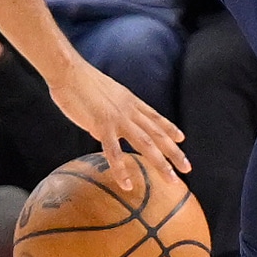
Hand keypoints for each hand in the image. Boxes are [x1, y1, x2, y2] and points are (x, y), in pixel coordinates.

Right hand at [45, 56, 187, 174]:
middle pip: (157, 134)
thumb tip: (101, 131)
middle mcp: (129, 110)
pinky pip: (114, 152)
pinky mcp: (102, 126)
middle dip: (174, 152)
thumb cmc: (80, 82)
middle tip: (187, 168)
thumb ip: (107, 113)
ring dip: (160, 163)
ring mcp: (118, 119)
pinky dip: (121, 169)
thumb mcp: (103, 96)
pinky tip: (127, 184)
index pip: (155, 117)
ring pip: (145, 144)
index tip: (181, 139)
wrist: (69, 72)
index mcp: (129, 101)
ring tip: (171, 179)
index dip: (169, 128)